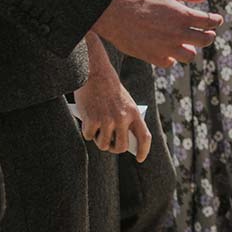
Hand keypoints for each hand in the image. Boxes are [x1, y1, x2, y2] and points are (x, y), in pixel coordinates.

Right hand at [75, 40, 151, 159]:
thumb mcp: (124, 103)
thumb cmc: (110, 90)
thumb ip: (125, 121)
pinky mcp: (92, 120)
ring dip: (98, 140)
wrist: (95, 73)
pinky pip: (89, 136)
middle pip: (120, 147)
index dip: (143, 150)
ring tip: (97, 129)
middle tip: (109, 144)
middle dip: (114, 149)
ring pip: (103, 144)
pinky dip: (87, 131)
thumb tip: (118, 142)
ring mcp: (107, 120)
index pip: (144, 137)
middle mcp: (123, 119)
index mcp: (134, 114)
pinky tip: (87, 120)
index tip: (139, 158)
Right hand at [95, 0, 220, 66]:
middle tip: (205, 33)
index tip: (215, 20)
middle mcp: (178, 34)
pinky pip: (170, 63)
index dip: (215, 21)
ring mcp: (166, 48)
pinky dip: (171, 57)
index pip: (210, 22)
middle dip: (208, 36)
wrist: (113, 13)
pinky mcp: (153, 57)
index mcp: (183, 16)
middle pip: (205, 41)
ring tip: (186, 43)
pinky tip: (168, 50)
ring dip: (190, 49)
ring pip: (190, 55)